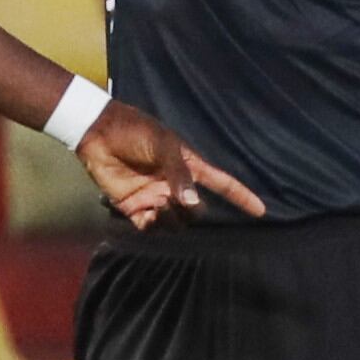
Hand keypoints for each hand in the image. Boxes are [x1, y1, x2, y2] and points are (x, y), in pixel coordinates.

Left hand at [75, 101, 265, 226]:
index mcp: (189, 167)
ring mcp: (155, 197)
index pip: (222, 184)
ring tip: (161, 205)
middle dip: (194, 211)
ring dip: (173, 220)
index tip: (261, 211)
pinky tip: (148, 214)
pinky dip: (153, 226)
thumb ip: (180, 175)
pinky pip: (150, 227)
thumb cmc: (136, 132)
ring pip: (175, 222)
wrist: (99, 133)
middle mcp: (175, 186)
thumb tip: (193, 204)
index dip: (241, 197)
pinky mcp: (133, 208)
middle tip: (178, 200)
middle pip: (197, 211)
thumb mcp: (164, 146)